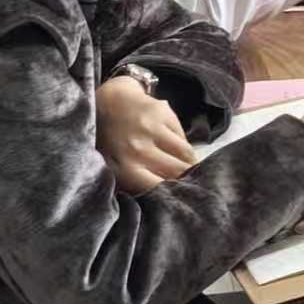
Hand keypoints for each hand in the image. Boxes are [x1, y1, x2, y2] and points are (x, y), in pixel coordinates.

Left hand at [96, 76, 195, 194]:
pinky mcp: (163, 113)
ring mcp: (152, 129)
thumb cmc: (110, 143)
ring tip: (193, 169)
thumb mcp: (114, 169)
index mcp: (125, 169)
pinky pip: (182, 137)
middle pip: (177, 171)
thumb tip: (163, 201)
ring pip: (185, 154)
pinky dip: (183, 145)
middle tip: (195, 186)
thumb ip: (134, 185)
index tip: (183, 199)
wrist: (107, 103)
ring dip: (191, 162)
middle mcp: (139, 149)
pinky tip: (179, 149)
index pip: (159, 189)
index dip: (174, 196)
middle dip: (188, 179)